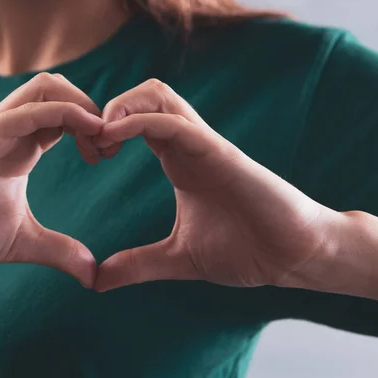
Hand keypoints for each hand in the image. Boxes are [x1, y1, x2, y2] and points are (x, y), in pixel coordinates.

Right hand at [0, 73, 102, 287]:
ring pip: (47, 87)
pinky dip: (65, 113)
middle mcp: (11, 131)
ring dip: (84, 105)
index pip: (67, 116)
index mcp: (23, 148)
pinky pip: (29, 109)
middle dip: (94, 111)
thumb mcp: (24, 241)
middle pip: (61, 90)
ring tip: (99, 140)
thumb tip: (93, 272)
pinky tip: (86, 133)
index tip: (107, 157)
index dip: (94, 130)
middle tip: (108, 147)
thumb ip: (60, 250)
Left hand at [93, 79, 336, 291]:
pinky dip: (139, 121)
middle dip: (107, 109)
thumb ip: (137, 264)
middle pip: (143, 96)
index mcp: (177, 159)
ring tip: (100, 136)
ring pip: (157, 95)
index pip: (134, 121)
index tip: (86, 156)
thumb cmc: (243, 250)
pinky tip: (113, 138)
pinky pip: (175, 122)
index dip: (103, 130)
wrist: (290, 257)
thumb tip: (97, 281)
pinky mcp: (219, 152)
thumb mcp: (177, 259)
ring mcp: (204, 144)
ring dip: (121, 107)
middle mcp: (188, 144)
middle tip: (88, 144)